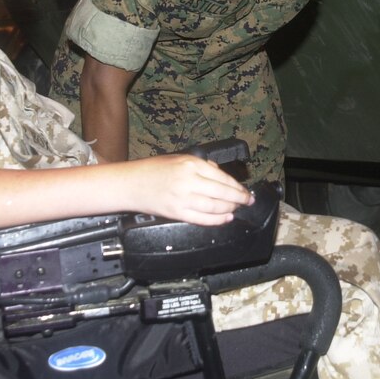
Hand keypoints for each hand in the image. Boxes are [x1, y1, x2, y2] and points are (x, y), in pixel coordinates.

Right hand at [127, 154, 252, 225]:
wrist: (131, 183)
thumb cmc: (154, 169)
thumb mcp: (180, 158)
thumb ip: (202, 165)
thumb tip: (220, 173)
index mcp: (191, 164)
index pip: (222, 177)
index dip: (237, 186)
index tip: (246, 191)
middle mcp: (189, 181)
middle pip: (222, 193)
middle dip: (239, 198)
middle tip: (248, 201)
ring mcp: (183, 198)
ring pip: (215, 207)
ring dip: (230, 209)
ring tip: (237, 209)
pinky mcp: (177, 213)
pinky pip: (202, 219)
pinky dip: (217, 220)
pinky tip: (226, 218)